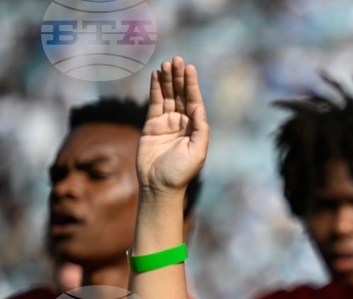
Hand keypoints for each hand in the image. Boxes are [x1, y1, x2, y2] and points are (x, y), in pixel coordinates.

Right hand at [137, 56, 208, 194]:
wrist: (159, 186)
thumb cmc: (180, 172)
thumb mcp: (197, 152)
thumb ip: (200, 130)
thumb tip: (199, 108)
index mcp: (195, 128)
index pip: (194, 101)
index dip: (192, 85)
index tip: (190, 68)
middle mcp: (182, 123)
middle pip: (181, 95)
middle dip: (180, 78)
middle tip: (177, 60)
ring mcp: (167, 123)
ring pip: (168, 97)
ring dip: (168, 80)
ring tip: (166, 64)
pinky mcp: (151, 125)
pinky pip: (154, 103)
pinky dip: (155, 89)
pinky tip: (156, 76)